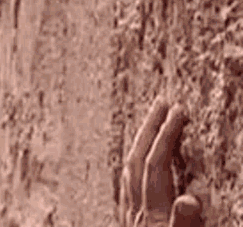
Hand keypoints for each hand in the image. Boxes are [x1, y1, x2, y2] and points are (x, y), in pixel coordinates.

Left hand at [119, 96, 202, 226]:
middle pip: (138, 159)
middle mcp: (136, 211)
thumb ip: (183, 223)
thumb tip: (190, 199)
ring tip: (149, 123)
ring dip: (139, 142)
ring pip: (129, 170)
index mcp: (152, 213)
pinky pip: (125, 186)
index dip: (167, 135)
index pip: (157, 163)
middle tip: (161, 102)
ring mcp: (129, 217)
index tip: (177, 110)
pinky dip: (131, 166)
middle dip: (149, 128)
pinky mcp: (126, 225)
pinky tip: (134, 164)